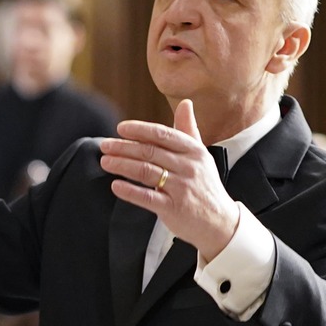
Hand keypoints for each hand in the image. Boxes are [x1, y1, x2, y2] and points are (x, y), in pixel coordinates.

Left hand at [99, 100, 241, 261]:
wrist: (219, 222)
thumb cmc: (206, 186)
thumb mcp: (201, 156)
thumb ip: (189, 130)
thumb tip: (185, 103)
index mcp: (194, 151)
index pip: (163, 135)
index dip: (139, 130)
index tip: (121, 129)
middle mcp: (188, 167)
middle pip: (150, 152)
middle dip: (124, 147)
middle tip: (105, 146)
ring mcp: (181, 188)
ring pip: (146, 172)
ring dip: (122, 165)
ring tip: (105, 162)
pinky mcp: (173, 208)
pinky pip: (147, 197)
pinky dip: (129, 191)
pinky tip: (116, 186)